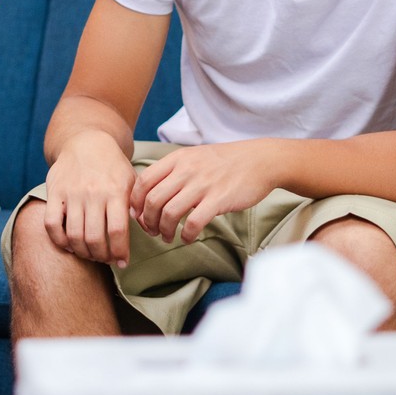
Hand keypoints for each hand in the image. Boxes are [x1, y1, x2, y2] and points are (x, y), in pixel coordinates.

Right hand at [41, 137, 137, 265]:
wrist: (87, 141)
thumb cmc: (113, 166)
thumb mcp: (132, 181)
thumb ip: (139, 206)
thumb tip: (148, 231)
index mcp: (116, 191)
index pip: (117, 231)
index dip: (119, 253)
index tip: (123, 262)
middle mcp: (93, 193)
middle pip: (94, 238)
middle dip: (101, 256)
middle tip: (105, 259)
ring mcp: (71, 193)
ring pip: (73, 235)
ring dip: (83, 252)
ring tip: (90, 254)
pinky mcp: (54, 192)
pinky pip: (51, 224)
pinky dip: (59, 240)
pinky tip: (70, 244)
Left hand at [130, 143, 273, 243]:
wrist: (260, 160)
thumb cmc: (226, 162)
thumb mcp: (195, 156)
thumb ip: (173, 171)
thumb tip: (151, 194)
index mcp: (178, 159)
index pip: (143, 181)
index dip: (135, 202)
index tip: (138, 215)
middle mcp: (187, 170)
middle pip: (152, 200)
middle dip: (147, 221)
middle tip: (152, 231)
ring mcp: (202, 185)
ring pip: (169, 213)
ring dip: (164, 231)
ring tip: (167, 237)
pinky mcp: (218, 200)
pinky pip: (193, 223)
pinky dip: (187, 235)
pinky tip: (188, 238)